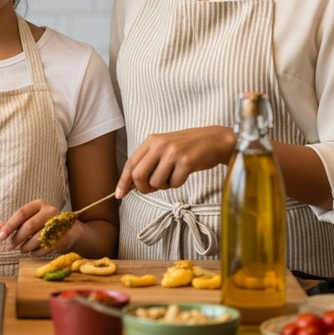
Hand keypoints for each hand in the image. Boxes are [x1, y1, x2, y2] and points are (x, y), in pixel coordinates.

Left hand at [0, 199, 63, 255]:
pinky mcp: (63, 237)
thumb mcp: (29, 219)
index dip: (10, 225)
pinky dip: (36, 252)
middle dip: (17, 238)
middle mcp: (49, 211)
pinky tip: (33, 253)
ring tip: (22, 249)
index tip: (1, 236)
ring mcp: (58, 224)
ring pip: (38, 238)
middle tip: (10, 246)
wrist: (69, 231)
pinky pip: (46, 247)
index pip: (21, 213)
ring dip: (26, 246)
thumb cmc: (44, 223)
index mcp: (38, 204)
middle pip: (29, 226)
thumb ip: (15, 223)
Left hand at [116, 126, 235, 196]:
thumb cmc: (188, 147)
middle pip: (138, 174)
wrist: (214, 140)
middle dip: (143, 187)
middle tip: (153, 188)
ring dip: (164, 185)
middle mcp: (159, 145)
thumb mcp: (164, 148)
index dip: (123, 181)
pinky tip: (184, 173)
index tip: (119, 194)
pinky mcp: (186, 162)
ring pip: (156, 182)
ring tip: (173, 175)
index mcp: (151, 140)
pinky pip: (174, 183)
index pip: (130, 163)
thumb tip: (132, 184)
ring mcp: (172, 153)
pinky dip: (177, 184)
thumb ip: (149, 162)